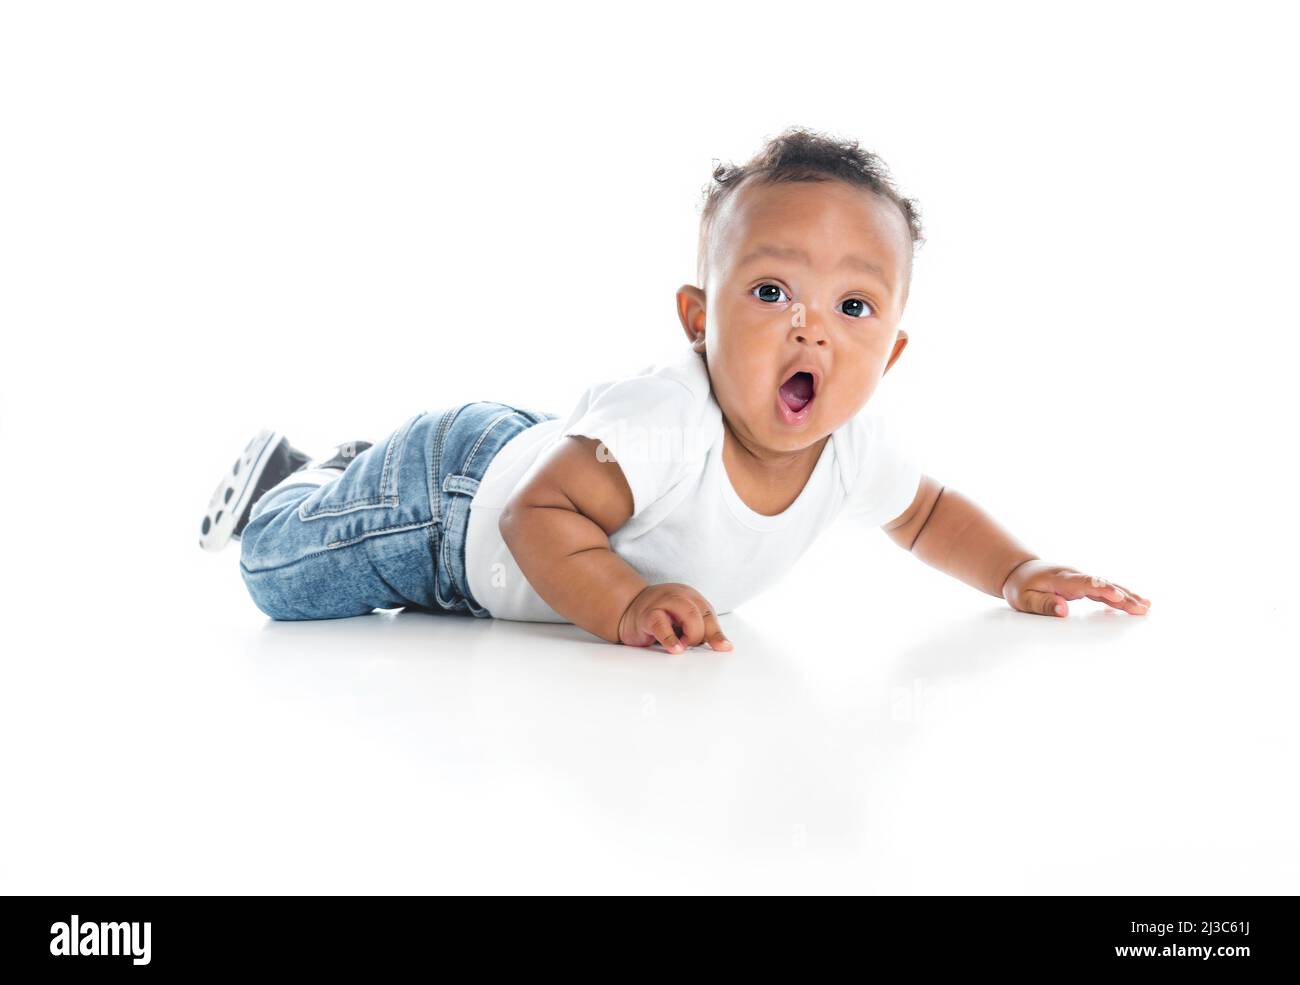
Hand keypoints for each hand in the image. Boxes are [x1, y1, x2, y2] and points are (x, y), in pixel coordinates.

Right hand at [617, 582, 733, 652]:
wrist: (627, 610)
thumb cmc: (658, 618)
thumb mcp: (683, 622)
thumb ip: (701, 630)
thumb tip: (723, 646)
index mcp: (691, 597)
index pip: (709, 614)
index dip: (717, 633)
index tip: (724, 648)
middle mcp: (679, 595)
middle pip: (702, 614)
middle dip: (700, 635)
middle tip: (689, 645)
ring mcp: (663, 602)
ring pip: (689, 616)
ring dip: (691, 636)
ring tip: (682, 647)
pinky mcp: (648, 615)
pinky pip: (662, 626)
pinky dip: (671, 639)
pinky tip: (675, 649)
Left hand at [1002, 559, 1149, 616]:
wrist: (1020, 570)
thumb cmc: (1021, 587)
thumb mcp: (1023, 599)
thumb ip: (1042, 604)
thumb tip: (1063, 611)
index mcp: (1060, 579)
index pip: (1084, 583)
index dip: (1101, 589)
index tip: (1117, 596)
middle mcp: (1075, 576)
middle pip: (1102, 585)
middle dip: (1122, 595)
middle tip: (1142, 606)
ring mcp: (1082, 579)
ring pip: (1107, 586)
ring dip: (1127, 595)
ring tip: (1147, 606)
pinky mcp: (1085, 583)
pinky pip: (1105, 589)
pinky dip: (1121, 595)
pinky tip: (1137, 603)